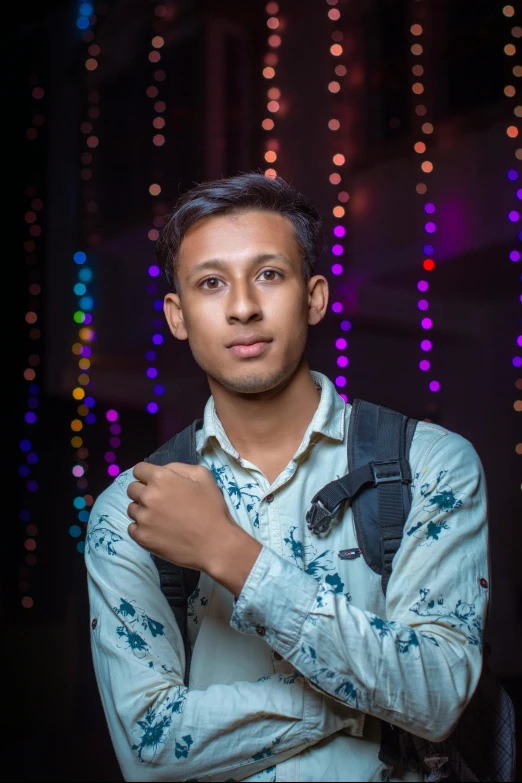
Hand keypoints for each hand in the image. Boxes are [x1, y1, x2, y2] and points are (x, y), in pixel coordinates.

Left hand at [126, 462, 261, 592]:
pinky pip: (132, 527)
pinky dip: (142, 527)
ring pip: (132, 508)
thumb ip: (179, 468)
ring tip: (161, 517)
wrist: (215, 544)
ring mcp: (142, 518)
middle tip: (160, 500)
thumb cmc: (212, 508)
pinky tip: (157, 529)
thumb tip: (164, 470)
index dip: (147, 474)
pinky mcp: (142, 538)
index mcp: (161, 478)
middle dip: (143, 491)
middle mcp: (147, 496)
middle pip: (132, 488)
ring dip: (142, 510)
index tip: (156, 483)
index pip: (139, 470)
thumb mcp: (203, 476)